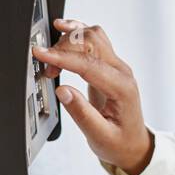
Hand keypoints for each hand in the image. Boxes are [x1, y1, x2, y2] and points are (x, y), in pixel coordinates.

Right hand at [31, 19, 154, 174]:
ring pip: (93, 36)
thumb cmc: (120, 143)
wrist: (133, 145)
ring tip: (52, 58)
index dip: (62, 57)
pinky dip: (77, 33)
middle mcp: (122, 72)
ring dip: (69, 40)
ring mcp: (117, 66)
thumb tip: (62, 90)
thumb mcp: (99, 136)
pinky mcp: (109, 65)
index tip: (41, 54)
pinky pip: (94, 40)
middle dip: (63, 49)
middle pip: (92, 43)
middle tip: (46, 68)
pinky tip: (63, 30)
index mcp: (122, 89)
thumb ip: (82, 113)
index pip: (89, 65)